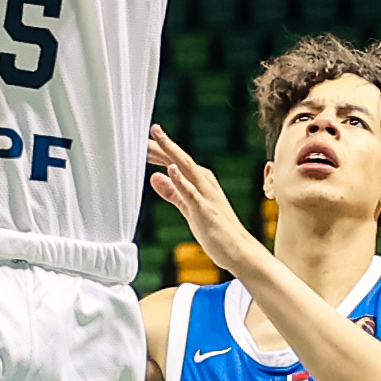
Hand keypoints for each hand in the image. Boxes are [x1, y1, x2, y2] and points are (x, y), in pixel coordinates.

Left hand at [143, 127, 264, 281]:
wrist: (238, 250)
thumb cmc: (215, 230)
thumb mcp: (188, 208)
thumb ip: (173, 192)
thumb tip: (155, 176)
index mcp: (200, 181)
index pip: (176, 161)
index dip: (159, 150)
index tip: (142, 140)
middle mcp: (204, 182)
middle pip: (179, 158)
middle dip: (162, 144)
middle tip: (146, 130)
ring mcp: (206, 194)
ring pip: (186, 168)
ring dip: (171, 152)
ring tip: (157, 138)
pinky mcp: (205, 209)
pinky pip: (191, 192)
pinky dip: (181, 179)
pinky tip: (170, 168)